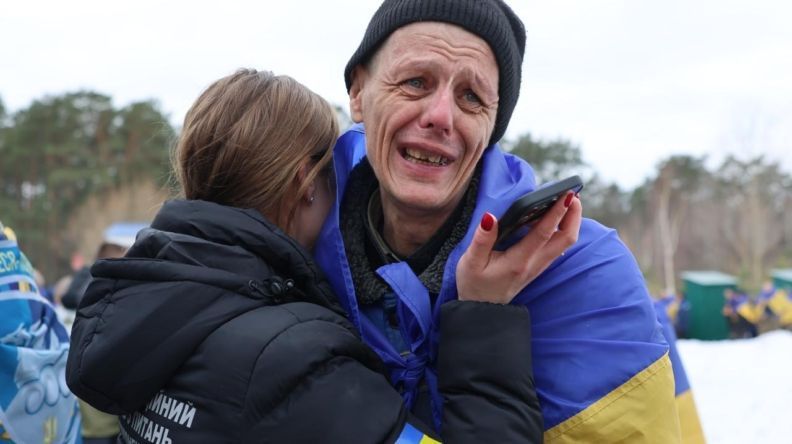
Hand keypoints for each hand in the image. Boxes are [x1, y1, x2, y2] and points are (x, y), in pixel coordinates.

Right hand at [456, 192, 581, 303]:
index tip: (566, 195)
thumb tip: (490, 217)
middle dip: (573, 215)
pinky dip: (562, 229)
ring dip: (571, 221)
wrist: (482, 310)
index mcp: (519, 261)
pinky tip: (555, 217)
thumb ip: (481, 239)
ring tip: (567, 201)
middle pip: (566, 239)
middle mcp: (534, 264)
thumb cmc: (474, 283)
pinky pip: (557, 246)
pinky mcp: (538, 266)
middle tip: (572, 194)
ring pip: (565, 243)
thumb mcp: (471, 262)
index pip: (543, 233)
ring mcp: (539, 266)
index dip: (557, 212)